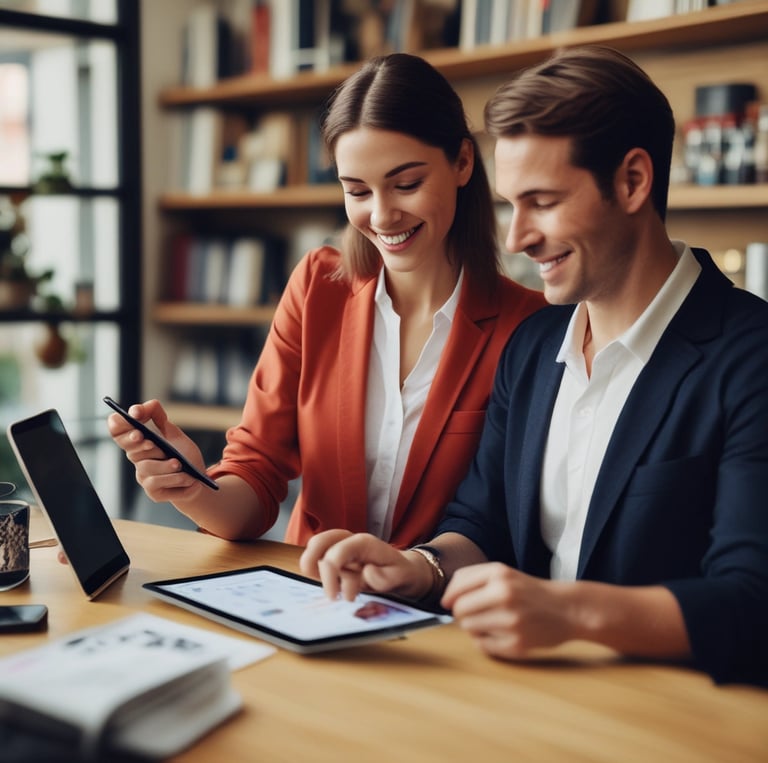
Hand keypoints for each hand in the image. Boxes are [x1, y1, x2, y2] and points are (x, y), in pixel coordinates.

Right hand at [107, 399, 206, 503]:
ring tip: (179, 464)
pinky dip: (176, 480)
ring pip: (147, 468)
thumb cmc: (183, 455)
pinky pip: (159, 484)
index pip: (118, 432)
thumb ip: (158, 417)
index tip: (133, 415)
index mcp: (138, 444)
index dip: (120, 424)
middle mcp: (137, 460)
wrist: (198, 480)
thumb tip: (147, 404)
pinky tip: (188, 478)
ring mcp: (144, 477)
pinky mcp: (153, 493)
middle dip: (141, 444)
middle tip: (151, 442)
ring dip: (165, 465)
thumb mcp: (173, 432)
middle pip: (131, 450)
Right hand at [300, 530, 431, 601]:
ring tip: (334, 592)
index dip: (330, 574)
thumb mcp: (402, 577)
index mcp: (364, 543)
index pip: (336, 552)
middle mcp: (349, 542)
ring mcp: (341, 549)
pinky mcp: (337, 560)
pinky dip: (317, 575)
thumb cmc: (400, 573)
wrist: (404, 572)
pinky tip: (332, 588)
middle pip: (318, 542)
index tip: (337, 597)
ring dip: (316, 573)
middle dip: (313, 566)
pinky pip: (317, 561)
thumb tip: (367, 573)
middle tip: (327, 592)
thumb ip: (386, 577)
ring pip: (315, 551)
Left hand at [441, 563, 571, 658]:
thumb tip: (445, 599)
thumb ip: (471, 579)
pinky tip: (501, 633)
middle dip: (462, 613)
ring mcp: (511, 621)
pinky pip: (482, 646)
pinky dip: (487, 641)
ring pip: (468, 628)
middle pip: (459, 610)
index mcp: (499, 574)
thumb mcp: (502, 572)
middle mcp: (504, 595)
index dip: (451, 598)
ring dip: (474, 627)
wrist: (567, 609)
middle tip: (477, 612)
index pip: (457, 588)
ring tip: (492, 621)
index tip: (452, 602)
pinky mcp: (517, 645)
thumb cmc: (528, 590)